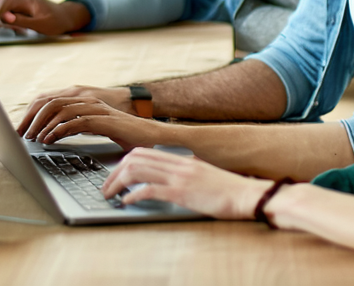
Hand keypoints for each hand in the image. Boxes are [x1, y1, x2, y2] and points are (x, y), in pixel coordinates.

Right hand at [0, 0, 89, 35]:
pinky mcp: (22, 8)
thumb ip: (22, 21)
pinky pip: (7, 11)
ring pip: (2, 7)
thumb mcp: (41, 24)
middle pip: (0, 4)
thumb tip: (5, 18)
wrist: (69, 17)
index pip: (5, 4)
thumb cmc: (57, 22)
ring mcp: (22, 3)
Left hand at [21, 97, 171, 150]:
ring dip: (43, 125)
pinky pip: (74, 122)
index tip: (22, 127)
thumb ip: (77, 124)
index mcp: (83, 98)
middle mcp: (86, 99)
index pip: (51, 99)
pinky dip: (58, 131)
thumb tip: (55, 132)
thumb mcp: (95, 125)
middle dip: (32, 119)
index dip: (33, 112)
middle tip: (22, 134)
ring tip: (33, 139)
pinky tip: (49, 140)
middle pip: (50, 103)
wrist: (150, 133)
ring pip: (59, 111)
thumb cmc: (124, 132)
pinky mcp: (101, 119)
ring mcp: (94, 107)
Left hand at [101, 147, 267, 219]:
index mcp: (181, 158)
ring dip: (118, 182)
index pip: (144, 151)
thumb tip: (169, 176)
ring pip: (137, 171)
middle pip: (135, 158)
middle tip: (106, 186)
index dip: (123, 161)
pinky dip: (133, 195)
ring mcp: (179, 177)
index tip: (115, 173)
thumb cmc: (228, 189)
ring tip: (110, 194)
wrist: (248, 195)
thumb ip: (185, 171)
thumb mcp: (203, 173)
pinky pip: (150, 190)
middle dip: (114, 171)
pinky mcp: (182, 193)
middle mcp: (178, 163)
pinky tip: (126, 202)